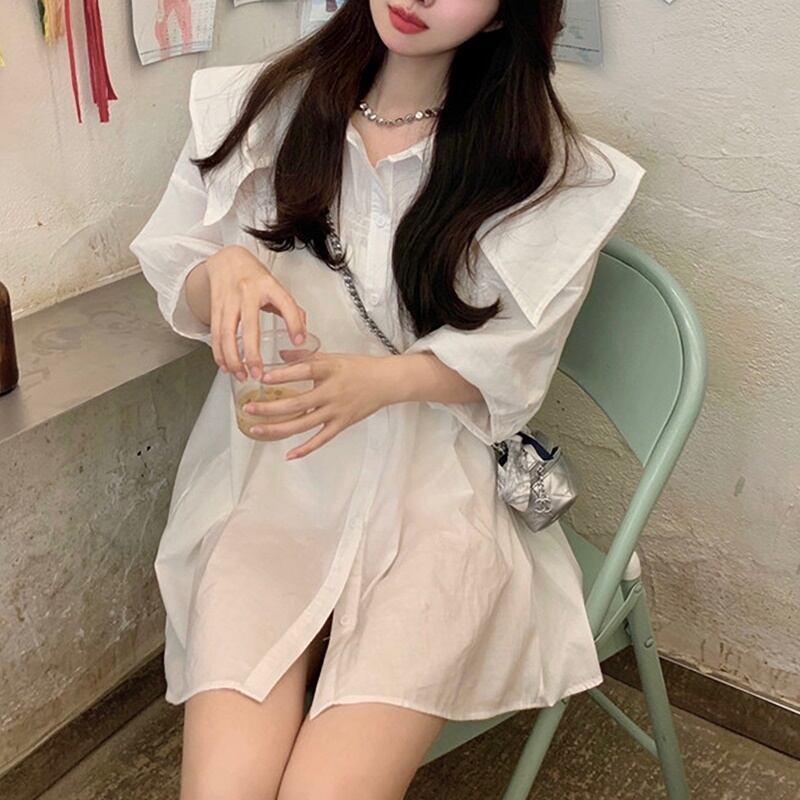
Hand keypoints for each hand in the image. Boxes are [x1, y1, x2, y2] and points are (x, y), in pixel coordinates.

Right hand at [204, 245, 306, 379]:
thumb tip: (302, 334)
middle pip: (249, 326)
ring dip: (232, 358)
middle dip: (252, 353)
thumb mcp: (276, 286)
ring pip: (226, 333)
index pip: (285, 304)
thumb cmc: (254, 276)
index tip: (299, 341)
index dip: (294, 323)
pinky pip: (215, 334)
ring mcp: (229, 300)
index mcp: (268, 286)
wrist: (226, 259)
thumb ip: (291, 309)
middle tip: (258, 373)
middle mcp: (247, 292)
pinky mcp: (215, 307)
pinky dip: (219, 353)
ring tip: (241, 375)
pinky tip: (225, 366)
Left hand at [243, 352, 394, 459]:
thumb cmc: (358, 367)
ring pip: (303, 424)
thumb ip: (305, 357)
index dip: (283, 375)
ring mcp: (337, 410)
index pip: (304, 371)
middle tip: (248, 408)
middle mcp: (332, 391)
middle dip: (270, 408)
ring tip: (256, 429)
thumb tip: (279, 355)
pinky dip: (305, 449)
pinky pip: (321, 439)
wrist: (386, 382)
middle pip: (297, 403)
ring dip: (278, 428)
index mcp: (330, 370)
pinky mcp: (342, 424)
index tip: (263, 378)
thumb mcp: (332, 356)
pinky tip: (289, 454)